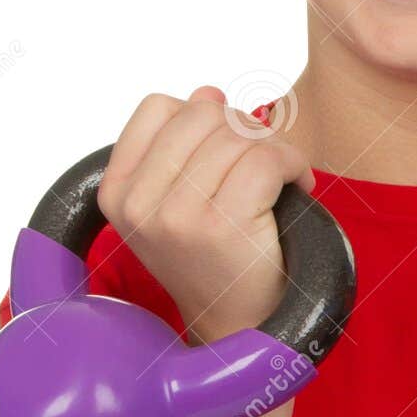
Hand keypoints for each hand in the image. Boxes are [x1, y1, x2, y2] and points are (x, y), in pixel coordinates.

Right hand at [97, 87, 314, 345]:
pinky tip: (299, 186)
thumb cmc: (217, 257)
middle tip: (266, 165)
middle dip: (245, 130)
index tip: (228, 149)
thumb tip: (208, 90)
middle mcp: (139, 204)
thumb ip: (186, 144)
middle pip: (203, 113)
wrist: (239, 326)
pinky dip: (294, 163)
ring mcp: (177, 216)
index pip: (158, 107)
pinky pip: (266, 158)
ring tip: (282, 180)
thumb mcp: (179, 200)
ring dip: (275, 149)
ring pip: (238, 134)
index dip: (205, 116)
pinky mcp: (222, 226)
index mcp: (117, 192)